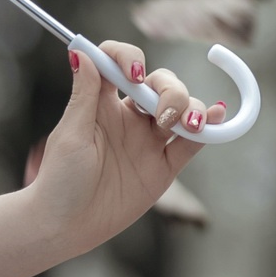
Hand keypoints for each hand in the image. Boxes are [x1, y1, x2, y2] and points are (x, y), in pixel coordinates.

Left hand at [29, 40, 225, 246]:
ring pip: (180, 108)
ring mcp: (148, 141)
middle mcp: (128, 117)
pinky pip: (191, 143)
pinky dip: (208, 128)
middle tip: (162, 115)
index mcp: (102, 103)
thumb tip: (81, 50)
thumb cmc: (59, 179)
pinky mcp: (163, 167)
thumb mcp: (70, 133)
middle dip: (170, 89)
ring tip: (187, 123)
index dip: (130, 58)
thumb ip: (84, 94)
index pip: (122, 63)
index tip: (134, 74)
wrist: (66, 226)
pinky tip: (216, 117)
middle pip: (160, 83)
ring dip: (190, 106)